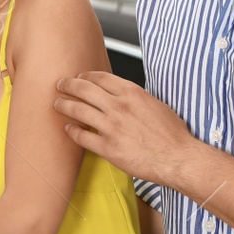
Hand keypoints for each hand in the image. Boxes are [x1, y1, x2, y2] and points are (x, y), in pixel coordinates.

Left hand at [53, 71, 197, 186]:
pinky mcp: (108, 148)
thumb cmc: (172, 134)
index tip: (78, 77)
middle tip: (60, 85)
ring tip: (57, 104)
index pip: (99, 77)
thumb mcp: (155, 104)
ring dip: (64, 105)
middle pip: (84, 89)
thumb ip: (135, 98)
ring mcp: (111, 127)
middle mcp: (119, 107)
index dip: (85, 76)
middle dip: (68, 85)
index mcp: (131, 93)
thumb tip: (123, 96)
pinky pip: (82, 137)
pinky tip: (68, 129)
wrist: (177, 157)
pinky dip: (72, 131)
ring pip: (78, 110)